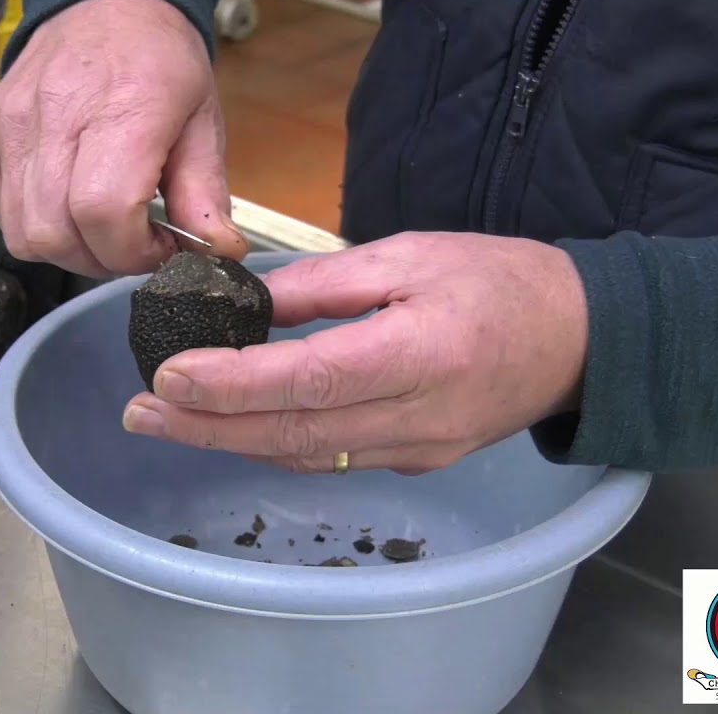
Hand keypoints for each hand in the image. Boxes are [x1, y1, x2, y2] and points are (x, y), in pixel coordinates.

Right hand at [0, 0, 248, 277]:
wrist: (104, 5)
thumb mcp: (201, 123)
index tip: (159, 248)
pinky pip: (1, 212)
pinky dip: (37, 227)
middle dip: (102, 259)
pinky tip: (69, 208)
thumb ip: (205, 194)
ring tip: (102, 228)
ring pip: (24, 234)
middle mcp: (55, 119)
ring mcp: (10, 128)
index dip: (133, 251)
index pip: (104, 214)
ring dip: (68, 250)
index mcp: (121, 112)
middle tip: (133, 243)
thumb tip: (218, 251)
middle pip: (58, 234)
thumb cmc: (158, 63)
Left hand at [120, 232, 589, 474]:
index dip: (236, 385)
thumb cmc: (498, 280)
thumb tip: (248, 305)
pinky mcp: (417, 463)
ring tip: (167, 421)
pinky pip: (332, 458)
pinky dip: (275, 444)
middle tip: (139, 414)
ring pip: (306, 454)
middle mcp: (416, 416)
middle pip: (294, 432)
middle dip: (207, 426)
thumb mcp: (411, 255)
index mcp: (420, 351)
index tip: (171, 377)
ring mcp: (418, 450)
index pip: (311, 379)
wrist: (578, 340)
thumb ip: (325, 284)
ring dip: (231, 441)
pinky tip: (233, 428)